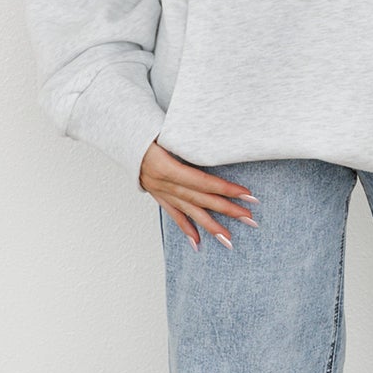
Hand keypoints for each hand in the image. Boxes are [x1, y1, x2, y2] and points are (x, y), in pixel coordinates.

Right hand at [139, 141, 258, 248]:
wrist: (122, 136)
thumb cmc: (148, 130)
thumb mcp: (168, 132)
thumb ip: (189, 143)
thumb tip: (218, 146)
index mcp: (167, 168)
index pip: (203, 182)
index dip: (226, 189)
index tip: (247, 195)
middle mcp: (164, 184)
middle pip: (201, 199)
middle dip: (227, 210)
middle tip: (249, 219)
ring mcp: (161, 192)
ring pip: (190, 211)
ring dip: (211, 226)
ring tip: (228, 239)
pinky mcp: (158, 195)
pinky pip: (174, 215)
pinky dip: (186, 228)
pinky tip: (198, 242)